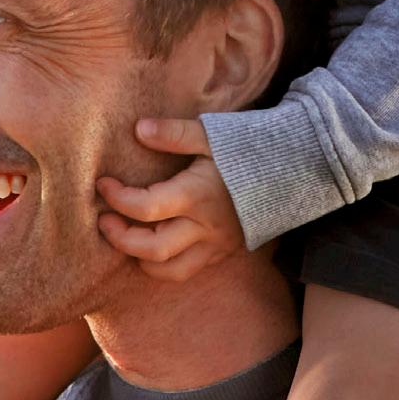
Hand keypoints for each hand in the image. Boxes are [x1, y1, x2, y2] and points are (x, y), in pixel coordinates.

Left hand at [97, 118, 244, 279]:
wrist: (295, 169)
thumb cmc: (249, 148)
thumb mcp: (211, 133)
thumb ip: (174, 132)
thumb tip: (139, 129)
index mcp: (198, 196)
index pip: (145, 207)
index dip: (117, 198)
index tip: (103, 184)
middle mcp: (206, 227)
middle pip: (152, 250)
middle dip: (120, 238)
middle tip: (104, 220)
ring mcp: (217, 244)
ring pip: (169, 271)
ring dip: (140, 258)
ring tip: (125, 236)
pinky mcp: (223, 252)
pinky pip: (187, 270)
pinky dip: (162, 264)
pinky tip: (150, 246)